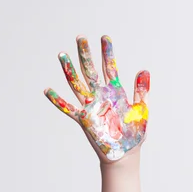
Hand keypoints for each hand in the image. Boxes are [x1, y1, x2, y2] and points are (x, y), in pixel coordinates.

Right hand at [44, 35, 149, 161]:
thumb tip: (144, 70)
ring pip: (77, 84)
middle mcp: (101, 96)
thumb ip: (141, 90)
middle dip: (86, 54)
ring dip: (69, 70)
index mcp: (115, 92)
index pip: (109, 67)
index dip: (107, 53)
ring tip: (62, 54)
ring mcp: (91, 107)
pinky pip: (68, 109)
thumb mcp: (141, 109)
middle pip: (90, 71)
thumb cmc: (134, 134)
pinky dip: (58, 101)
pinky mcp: (84, 120)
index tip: (105, 37)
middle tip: (81, 38)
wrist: (126, 154)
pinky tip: (47, 90)